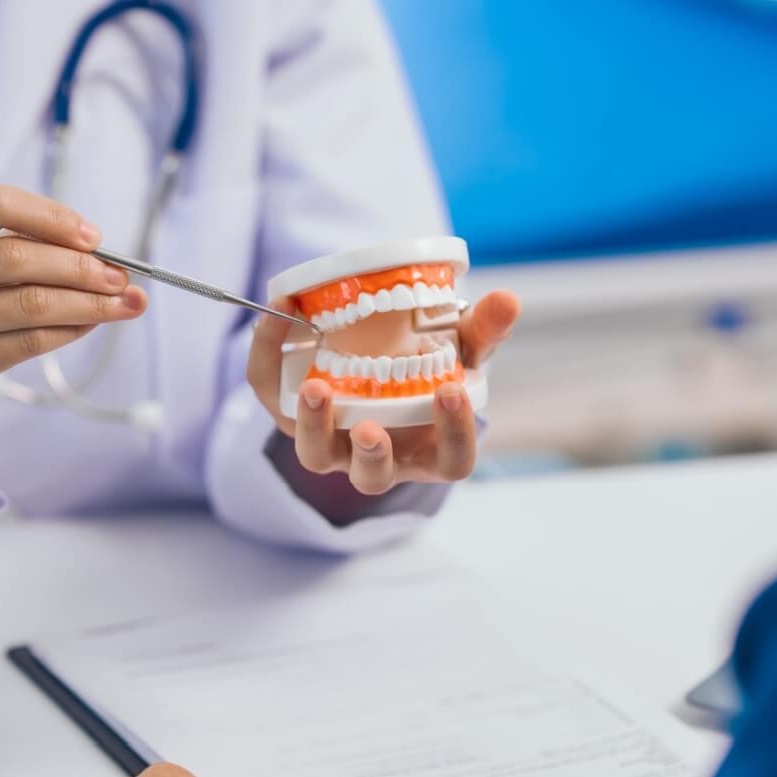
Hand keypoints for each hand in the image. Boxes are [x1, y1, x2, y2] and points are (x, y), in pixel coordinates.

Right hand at [0, 185, 148, 455]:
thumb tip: (88, 249)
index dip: (51, 216)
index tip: (92, 235)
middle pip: (14, 257)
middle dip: (80, 265)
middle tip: (119, 276)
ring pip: (26, 305)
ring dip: (86, 303)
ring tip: (121, 303)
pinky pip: (22, 344)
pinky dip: (65, 332)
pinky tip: (87, 326)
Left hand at [249, 291, 519, 494]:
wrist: (375, 352)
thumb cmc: (428, 366)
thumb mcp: (460, 348)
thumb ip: (483, 330)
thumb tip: (507, 299)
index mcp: (429, 448)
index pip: (451, 461)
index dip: (454, 435)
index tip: (450, 392)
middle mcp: (378, 456)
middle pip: (372, 477)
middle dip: (371, 455)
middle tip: (370, 429)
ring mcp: (332, 441)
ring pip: (316, 455)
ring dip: (314, 426)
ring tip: (316, 388)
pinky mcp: (292, 412)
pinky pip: (272, 395)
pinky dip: (269, 357)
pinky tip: (277, 318)